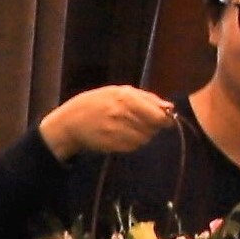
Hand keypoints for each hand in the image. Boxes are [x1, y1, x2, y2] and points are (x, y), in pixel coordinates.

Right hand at [39, 86, 176, 162]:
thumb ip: (146, 98)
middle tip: (143, 123)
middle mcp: (122, 114)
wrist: (70, 122)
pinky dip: (132, 143)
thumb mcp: (118, 91)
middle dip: (153, 127)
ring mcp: (116, 130)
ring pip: (144, 138)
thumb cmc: (97, 103)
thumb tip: (170, 107)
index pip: (158, 114)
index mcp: (126, 97)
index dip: (165, 119)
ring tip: (129, 128)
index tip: (166, 120)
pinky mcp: (111, 144)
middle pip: (153, 127)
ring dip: (142, 135)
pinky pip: (132, 147)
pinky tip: (122, 136)